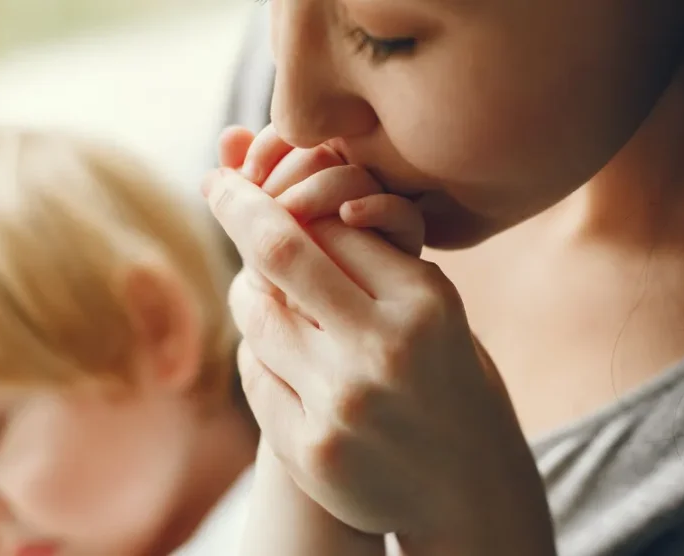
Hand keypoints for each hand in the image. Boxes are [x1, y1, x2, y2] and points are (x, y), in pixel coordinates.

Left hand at [219, 126, 407, 555]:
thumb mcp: (436, 311)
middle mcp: (383, 350)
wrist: (468, 491)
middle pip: (281, 253)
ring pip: (257, 316)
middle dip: (237, 205)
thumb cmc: (449, 380)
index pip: (331, 223)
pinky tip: (283, 358)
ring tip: (260, 290)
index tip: (248, 178)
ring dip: (250, 292)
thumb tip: (286, 194)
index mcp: (426, 303)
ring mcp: (342, 404)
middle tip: (215, 183)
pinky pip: (254, 375)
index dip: (282, 197)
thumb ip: (373, 259)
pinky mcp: (309, 450)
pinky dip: (259, 354)